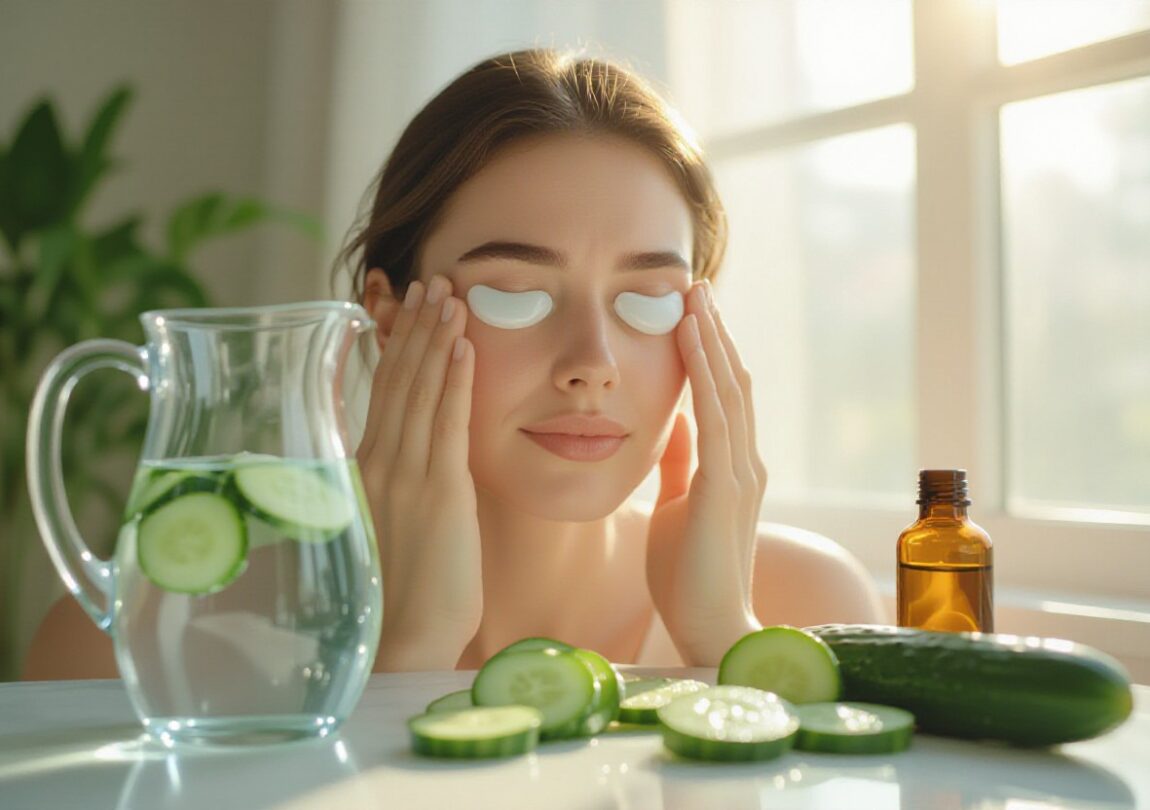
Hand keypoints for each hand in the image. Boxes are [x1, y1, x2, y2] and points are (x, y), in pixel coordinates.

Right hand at [357, 275, 481, 670]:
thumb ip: (396, 485)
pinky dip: (453, 380)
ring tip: (446, 294)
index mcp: (364, 472)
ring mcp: (406, 475)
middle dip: (415, 328)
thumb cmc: (398, 595)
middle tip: (429, 280)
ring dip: (435, 339)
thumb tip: (409, 458)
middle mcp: (378, 465)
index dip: (394, 348)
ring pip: (420, 392)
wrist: (403, 641)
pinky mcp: (440, 493)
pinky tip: (462, 345)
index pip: (381, 396)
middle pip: (397, 382)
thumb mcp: (391, 527)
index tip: (403, 308)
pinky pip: (447, 423)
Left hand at [646, 281, 765, 664]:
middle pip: (734, 381)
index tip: (692, 312)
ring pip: (729, 389)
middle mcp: (746, 462)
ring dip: (711, 338)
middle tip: (696, 285)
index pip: (726, 396)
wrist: (706, 626)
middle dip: (714, 331)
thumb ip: (680, 464)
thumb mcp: (676, 505)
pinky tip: (689, 337)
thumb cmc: (686, 573)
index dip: (712, 351)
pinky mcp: (723, 487)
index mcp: (733, 467)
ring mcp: (740, 473)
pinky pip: (715, 416)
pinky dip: (703, 372)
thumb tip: (675, 423)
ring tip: (694, 295)